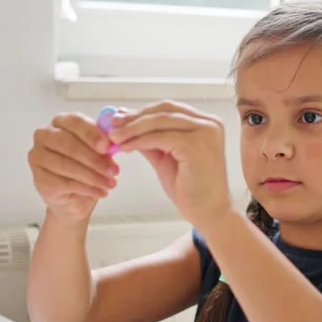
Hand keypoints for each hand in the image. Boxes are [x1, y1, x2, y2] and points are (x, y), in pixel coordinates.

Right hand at [28, 113, 119, 221]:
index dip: (92, 134)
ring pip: (67, 165)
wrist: (74, 196)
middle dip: (94, 159)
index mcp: (60, 122)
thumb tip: (114, 144)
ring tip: (110, 184)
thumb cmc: (86, 167)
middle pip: (69, 145)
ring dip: (93, 176)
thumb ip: (104, 145)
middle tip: (113, 171)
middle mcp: (44, 136)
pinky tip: (100, 192)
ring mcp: (38, 157)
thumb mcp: (99, 153)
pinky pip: (65, 183)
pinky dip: (86, 188)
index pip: (74, 121)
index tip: (107, 147)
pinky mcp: (39, 179)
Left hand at [109, 101, 233, 230]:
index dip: (142, 112)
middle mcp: (209, 123)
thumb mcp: (166, 157)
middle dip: (135, 117)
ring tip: (114, 137)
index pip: (169, 109)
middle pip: (164, 110)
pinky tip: (126, 148)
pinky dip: (139, 141)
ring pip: (160, 122)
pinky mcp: (196, 145)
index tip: (120, 118)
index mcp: (205, 123)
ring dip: (133, 128)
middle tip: (113, 125)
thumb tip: (126, 124)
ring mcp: (205, 132)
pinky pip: (160, 138)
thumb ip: (150, 140)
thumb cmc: (191, 189)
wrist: (208, 212)